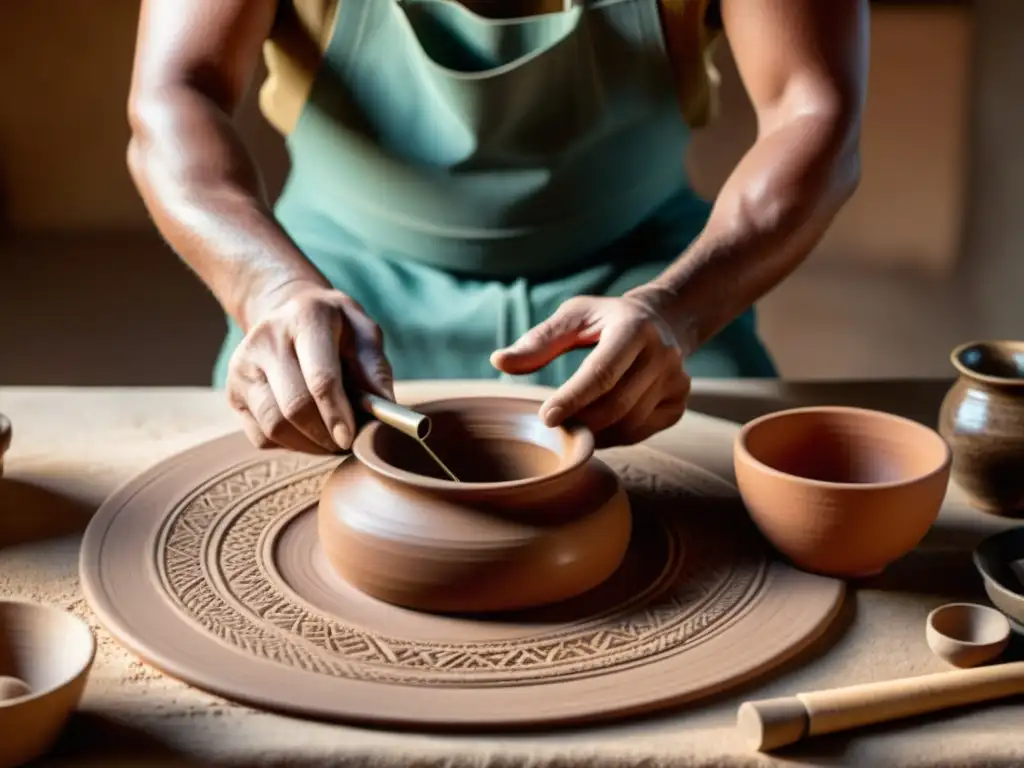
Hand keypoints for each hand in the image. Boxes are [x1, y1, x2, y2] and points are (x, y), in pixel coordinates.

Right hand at [225, 282, 393, 453]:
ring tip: (329, 441)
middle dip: (324, 435)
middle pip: (295, 407)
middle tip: (345, 444)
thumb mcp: (363, 332)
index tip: (350, 438)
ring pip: (274, 426)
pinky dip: (288, 445)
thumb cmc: (335, 328)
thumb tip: (383, 407)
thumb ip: (375, 367)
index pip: (320, 378)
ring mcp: (243, 366)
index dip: (337, 414)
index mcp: (306, 319)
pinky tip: (307, 434)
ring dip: (307, 445)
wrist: (287, 312)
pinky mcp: (233, 391)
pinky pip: (260, 436)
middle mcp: (266, 339)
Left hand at [491, 292, 690, 446]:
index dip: (572, 399)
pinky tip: (598, 425)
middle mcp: (663, 354)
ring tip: (573, 425)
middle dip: (581, 421)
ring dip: (596, 432)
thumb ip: (539, 341)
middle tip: (553, 425)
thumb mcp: (574, 316)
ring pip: (629, 424)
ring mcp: (677, 380)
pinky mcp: (679, 401)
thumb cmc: (606, 319)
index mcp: (634, 327)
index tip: (545, 418)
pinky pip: (641, 432)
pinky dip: (614, 436)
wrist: (665, 321)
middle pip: (616, 405)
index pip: (602, 372)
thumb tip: (499, 362)